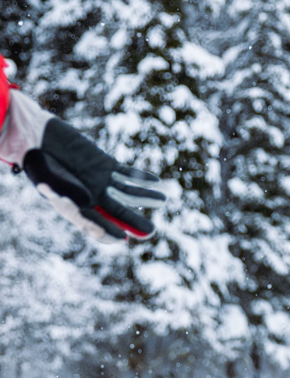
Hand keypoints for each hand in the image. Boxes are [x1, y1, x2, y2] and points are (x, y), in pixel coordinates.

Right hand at [21, 109, 165, 243]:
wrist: (38, 138)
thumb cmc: (40, 166)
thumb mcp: (54, 186)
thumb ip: (74, 198)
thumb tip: (91, 206)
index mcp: (78, 208)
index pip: (97, 225)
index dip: (110, 232)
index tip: (123, 238)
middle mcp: (92, 197)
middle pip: (118, 213)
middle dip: (135, 222)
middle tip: (151, 231)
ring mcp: (100, 180)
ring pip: (128, 193)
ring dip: (146, 197)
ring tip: (164, 200)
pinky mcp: (105, 164)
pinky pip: (126, 172)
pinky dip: (140, 177)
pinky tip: (156, 180)